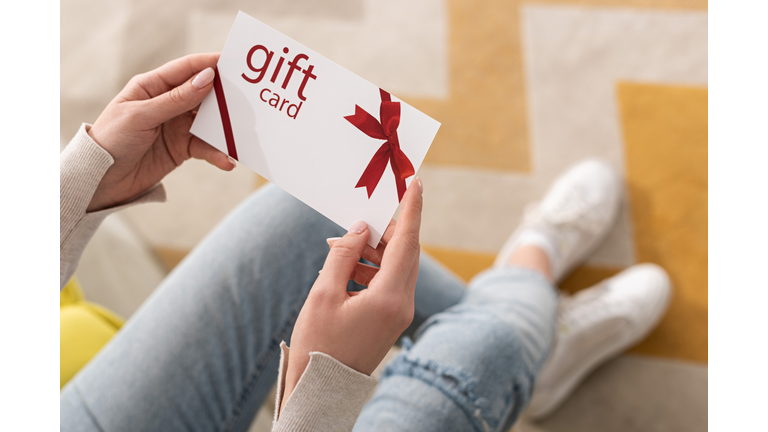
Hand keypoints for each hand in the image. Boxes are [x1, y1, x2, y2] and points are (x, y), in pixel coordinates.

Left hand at [86, 53, 233, 211]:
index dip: (210, 63)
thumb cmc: (112, 140)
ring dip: (225, 128)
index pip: (186, 69)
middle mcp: (168, 102)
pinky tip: (227, 160)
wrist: (101, 180)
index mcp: (153, 86)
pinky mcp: (182, 148)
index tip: (234, 63)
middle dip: (225, 97)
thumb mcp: (141, 116)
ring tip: (242, 135)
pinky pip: (206, 147)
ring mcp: (177, 125)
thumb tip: (207, 78)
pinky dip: (218, 153)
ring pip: (209, 121)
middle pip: (204, 93)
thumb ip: (176, 99)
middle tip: (248, 99)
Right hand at [280, 178, 423, 411]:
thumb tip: (361, 228)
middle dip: (387, 228)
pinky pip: (389, 281)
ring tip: (343, 245)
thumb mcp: (324, 294)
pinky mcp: (392, 317)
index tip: (415, 181)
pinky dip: (371, 267)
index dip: (411, 208)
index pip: (407, 242)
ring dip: (374, 249)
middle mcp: (403, 303)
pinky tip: (346, 267)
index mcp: (390, 297)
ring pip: (396, 265)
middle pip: (406, 251)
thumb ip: (344, 255)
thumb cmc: (318, 344)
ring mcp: (400, 312)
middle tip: (365, 212)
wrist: (322, 388)